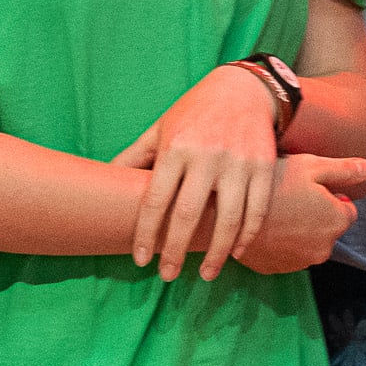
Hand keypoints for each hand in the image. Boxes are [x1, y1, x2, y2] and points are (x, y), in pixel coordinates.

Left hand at [110, 63, 289, 278]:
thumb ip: (134, 156)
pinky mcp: (263, 167)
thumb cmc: (193, 113)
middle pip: (188, 215)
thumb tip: (102, 177)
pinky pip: (256, 211)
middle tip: (167, 275)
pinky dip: (246, 237)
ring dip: (215, 253)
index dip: (146, 233)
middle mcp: (206, 157)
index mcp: (175, 148)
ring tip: (205, 274)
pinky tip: (235, 252)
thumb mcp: (160, 129)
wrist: (242, 89)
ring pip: (227, 220)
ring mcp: (237, 163)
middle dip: (175, 250)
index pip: (156, 200)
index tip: (141, 259)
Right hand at [240, 155, 365, 273]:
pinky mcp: (276, 269)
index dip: (329, 195)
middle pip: (327, 228)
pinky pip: (285, 253)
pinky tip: (264, 227)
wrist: (227, 214)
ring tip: (275, 211)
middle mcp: (324, 248)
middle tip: (290, 196)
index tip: (308, 187)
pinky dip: (280, 242)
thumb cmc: (272, 184)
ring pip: (306, 242)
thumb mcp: (311, 166)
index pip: (346, 209)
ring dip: (297, 230)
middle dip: (314, 215)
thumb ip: (344, 170)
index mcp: (336, 222)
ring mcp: (299, 262)